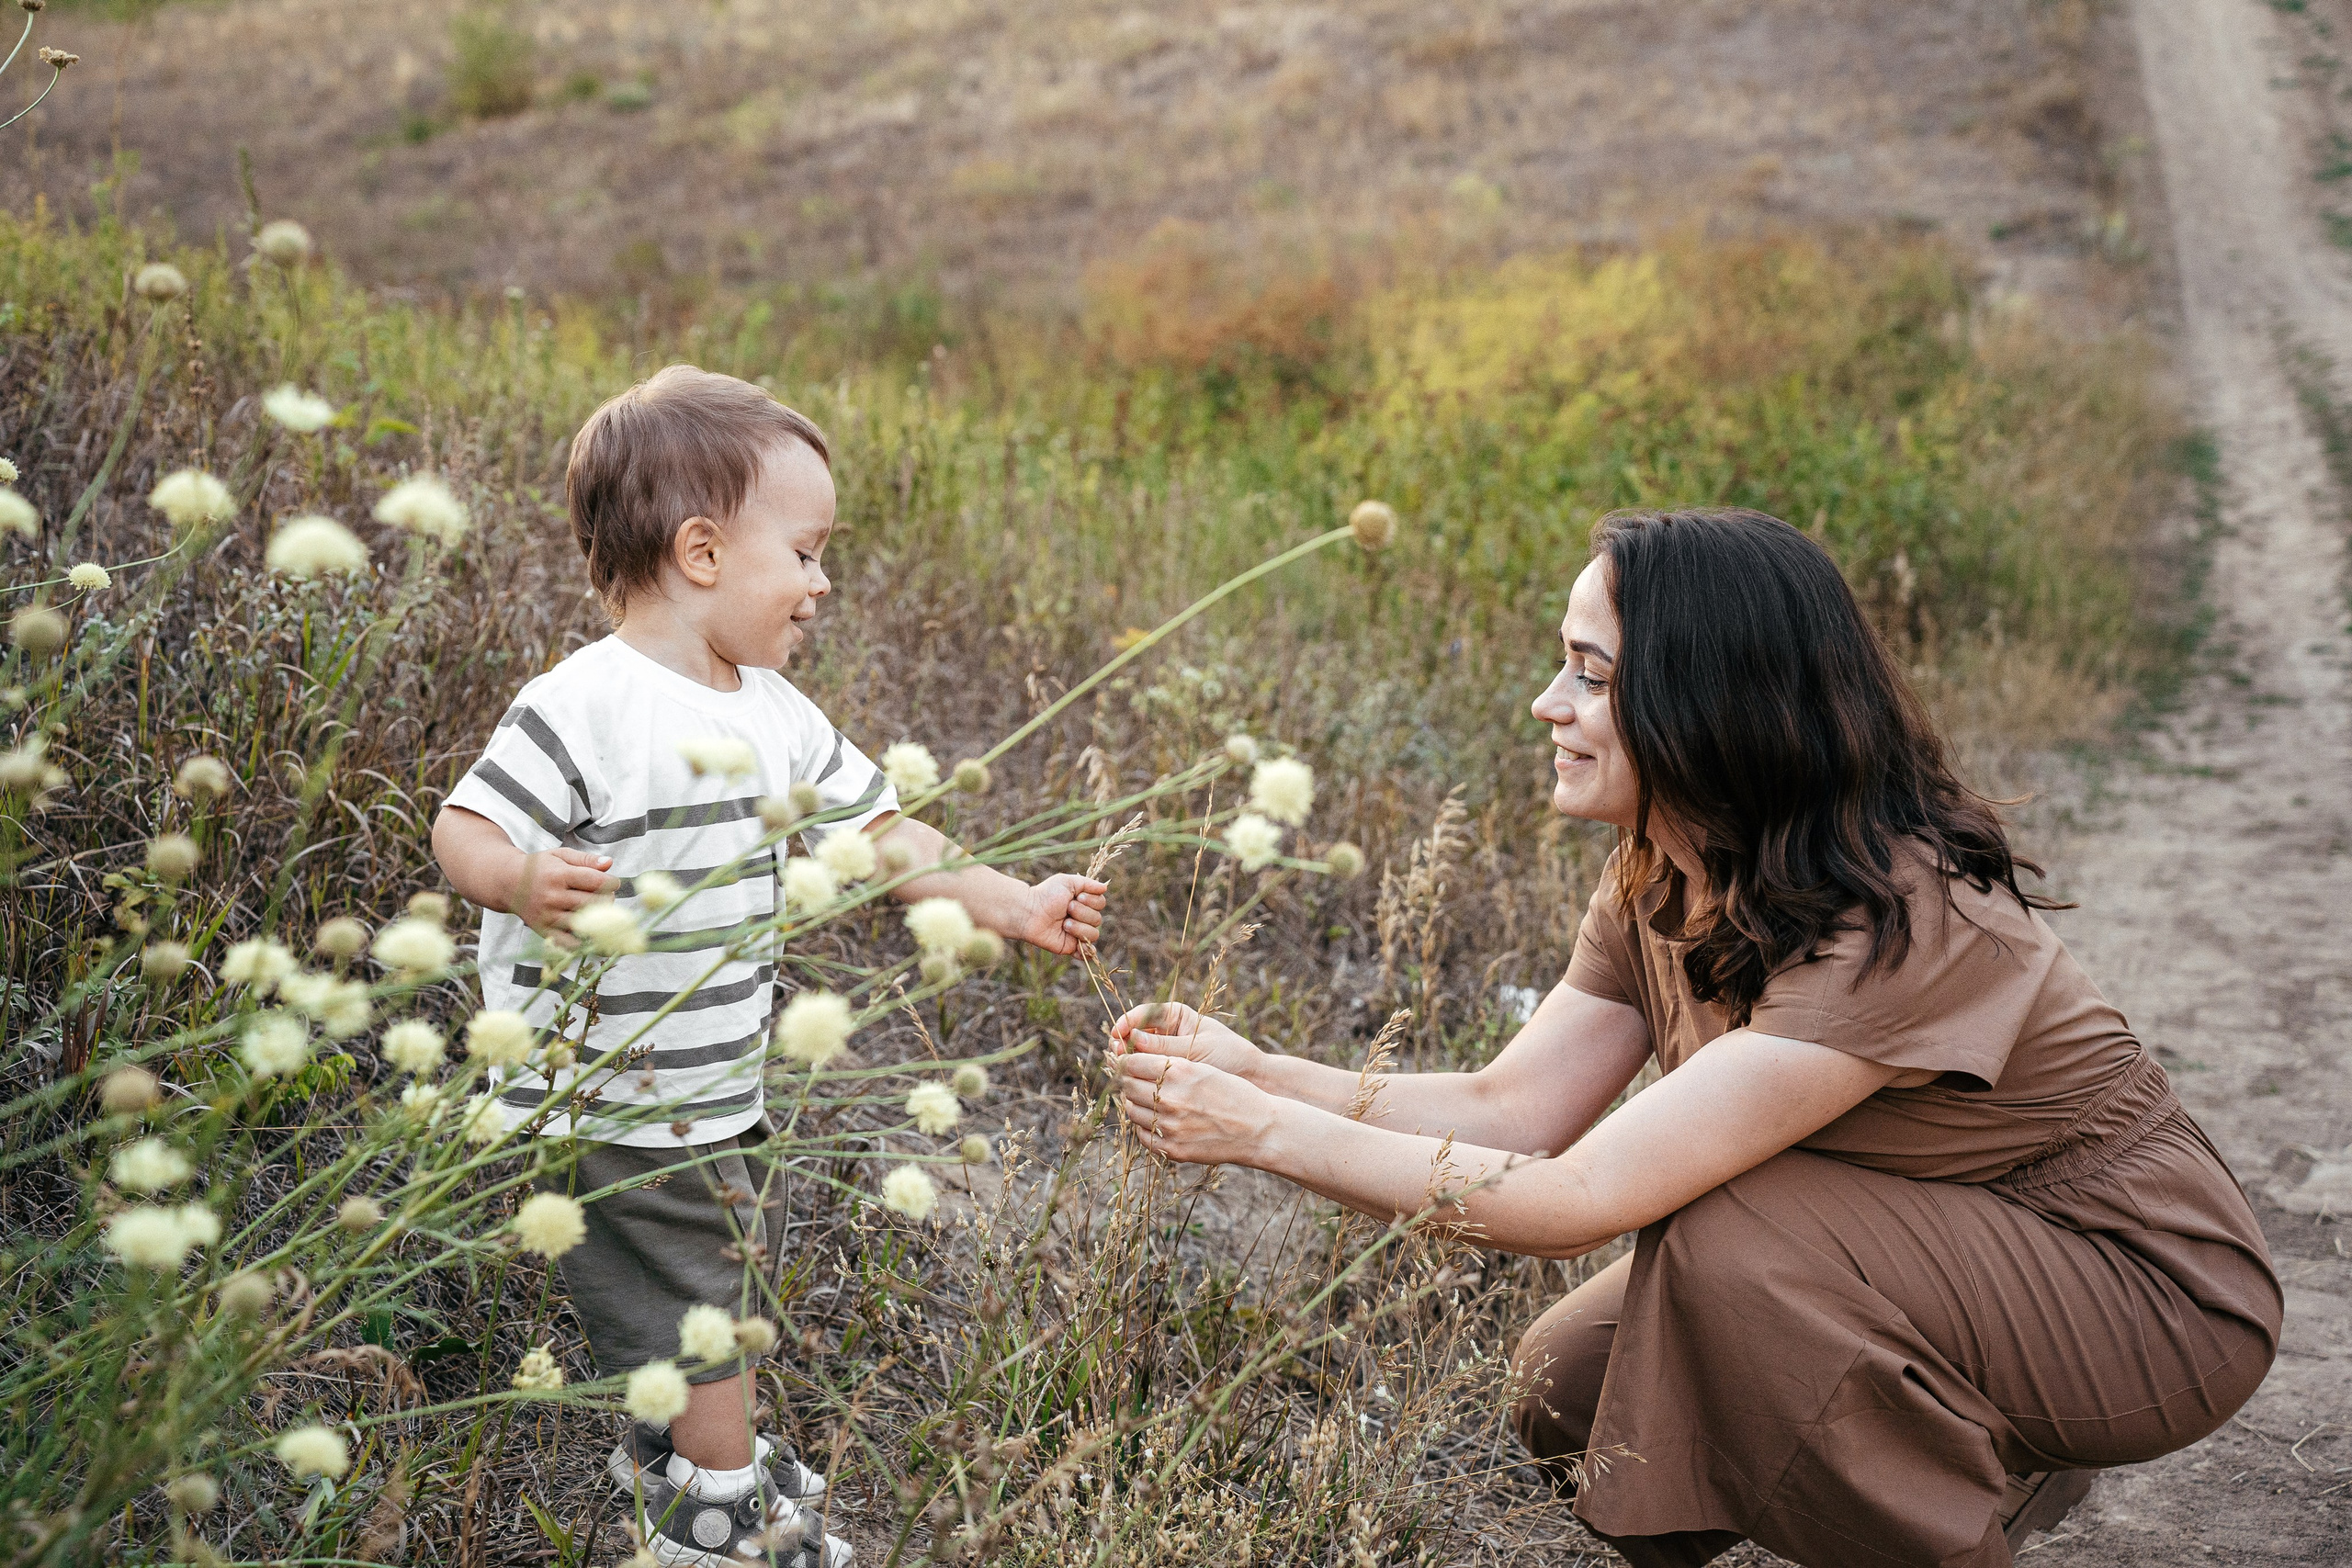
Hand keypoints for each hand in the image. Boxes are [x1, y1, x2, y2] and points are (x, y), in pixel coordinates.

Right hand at [515, 847, 613, 932]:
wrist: (507, 883)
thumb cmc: (540, 867)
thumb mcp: (561, 855)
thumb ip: (586, 859)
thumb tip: (610, 863)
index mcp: (559, 875)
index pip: (595, 881)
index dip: (611, 882)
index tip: (614, 883)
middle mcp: (553, 897)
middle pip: (593, 903)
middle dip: (607, 900)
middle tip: (606, 897)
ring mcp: (548, 916)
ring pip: (585, 922)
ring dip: (599, 919)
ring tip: (599, 911)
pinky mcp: (544, 931)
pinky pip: (569, 943)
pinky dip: (584, 941)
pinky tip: (589, 931)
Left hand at [1013, 873, 1107, 955]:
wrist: (1029, 912)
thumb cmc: (1046, 894)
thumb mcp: (1067, 882)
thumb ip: (1087, 883)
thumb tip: (1104, 888)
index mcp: (1084, 903)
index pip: (1101, 903)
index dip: (1092, 901)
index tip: (1077, 897)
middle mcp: (1083, 918)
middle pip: (1098, 919)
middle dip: (1082, 913)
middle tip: (1066, 910)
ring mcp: (1078, 933)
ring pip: (1094, 935)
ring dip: (1079, 928)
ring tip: (1064, 924)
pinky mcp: (1070, 947)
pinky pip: (1088, 954)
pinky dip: (1086, 951)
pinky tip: (1077, 944)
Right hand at [1109, 1001, 1266, 1080]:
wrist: (1251, 1077)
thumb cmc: (1228, 1055)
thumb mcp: (1196, 1049)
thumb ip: (1165, 1047)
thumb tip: (1131, 1040)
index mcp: (1174, 1015)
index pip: (1141, 1015)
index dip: (1125, 1024)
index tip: (1115, 1035)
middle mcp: (1165, 1032)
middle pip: (1133, 1035)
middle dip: (1122, 1046)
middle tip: (1116, 1058)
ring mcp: (1164, 1053)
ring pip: (1136, 1056)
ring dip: (1127, 1064)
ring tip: (1122, 1073)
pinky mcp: (1166, 1073)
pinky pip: (1145, 1073)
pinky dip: (1138, 1078)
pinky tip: (1132, 1085)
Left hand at [1115, 1049, 1281, 1165]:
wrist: (1258, 1129)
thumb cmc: (1234, 1093)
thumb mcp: (1203, 1069)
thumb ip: (1169, 1066)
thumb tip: (1134, 1064)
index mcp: (1179, 1072)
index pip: (1131, 1062)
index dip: (1126, 1060)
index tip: (1127, 1061)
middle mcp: (1170, 1098)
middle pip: (1127, 1086)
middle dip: (1127, 1080)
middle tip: (1133, 1079)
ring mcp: (1169, 1126)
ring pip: (1132, 1111)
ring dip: (1136, 1103)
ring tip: (1149, 1100)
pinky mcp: (1172, 1149)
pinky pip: (1143, 1135)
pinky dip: (1145, 1127)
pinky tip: (1158, 1120)